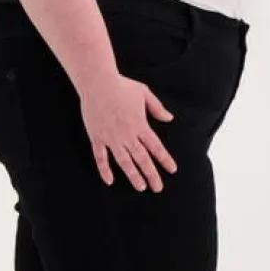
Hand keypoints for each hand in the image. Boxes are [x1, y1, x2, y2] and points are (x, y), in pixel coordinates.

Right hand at [79, 72, 177, 191]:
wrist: (97, 82)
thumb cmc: (122, 85)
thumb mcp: (144, 93)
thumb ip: (157, 108)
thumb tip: (169, 118)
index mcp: (140, 124)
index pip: (156, 147)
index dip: (165, 159)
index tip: (172, 170)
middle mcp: (127, 134)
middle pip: (142, 159)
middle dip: (151, 174)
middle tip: (158, 188)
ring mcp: (111, 137)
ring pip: (124, 162)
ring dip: (133, 176)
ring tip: (140, 188)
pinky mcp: (97, 137)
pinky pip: (101, 157)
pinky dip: (105, 170)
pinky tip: (109, 181)